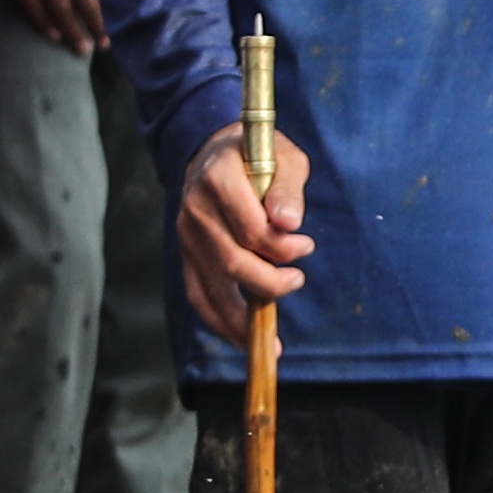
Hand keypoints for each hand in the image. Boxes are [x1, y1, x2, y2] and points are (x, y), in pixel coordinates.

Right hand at [176, 120, 311, 342]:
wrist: (212, 151)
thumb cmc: (258, 155)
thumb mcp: (283, 156)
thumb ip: (288, 188)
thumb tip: (289, 224)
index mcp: (218, 180)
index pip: (249, 228)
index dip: (280, 246)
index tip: (306, 244)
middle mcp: (195, 210)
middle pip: (231, 262)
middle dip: (269, 281)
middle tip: (298, 279)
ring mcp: (186, 235)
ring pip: (211, 288)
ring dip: (244, 319)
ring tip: (273, 341)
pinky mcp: (186, 254)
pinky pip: (198, 295)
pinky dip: (221, 323)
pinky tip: (244, 341)